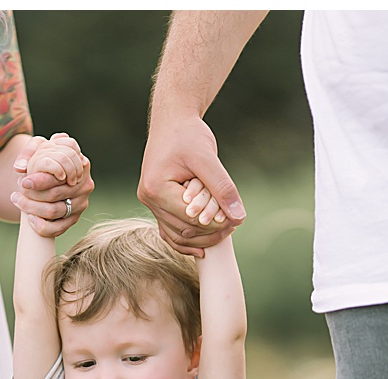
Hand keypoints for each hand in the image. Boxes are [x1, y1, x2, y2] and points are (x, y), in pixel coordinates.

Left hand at [12, 133, 92, 238]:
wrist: (51, 174)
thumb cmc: (45, 157)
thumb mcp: (39, 147)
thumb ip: (30, 151)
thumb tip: (20, 168)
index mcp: (80, 164)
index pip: (61, 176)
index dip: (40, 180)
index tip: (23, 182)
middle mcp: (84, 184)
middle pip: (55, 194)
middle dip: (32, 196)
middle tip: (16, 194)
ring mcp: (81, 203)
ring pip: (55, 211)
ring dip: (32, 208)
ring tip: (17, 201)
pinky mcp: (75, 218)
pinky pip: (58, 228)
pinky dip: (42, 226)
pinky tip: (29, 219)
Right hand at [139, 113, 242, 255]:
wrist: (172, 121)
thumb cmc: (187, 134)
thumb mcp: (207, 158)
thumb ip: (222, 187)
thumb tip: (238, 217)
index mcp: (156, 188)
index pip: (189, 217)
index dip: (214, 223)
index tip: (236, 220)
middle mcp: (148, 198)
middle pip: (183, 229)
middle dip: (210, 231)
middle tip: (234, 226)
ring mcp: (151, 203)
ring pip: (178, 234)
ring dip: (201, 236)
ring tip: (226, 231)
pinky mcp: (157, 203)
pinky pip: (171, 230)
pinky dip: (187, 240)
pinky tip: (204, 248)